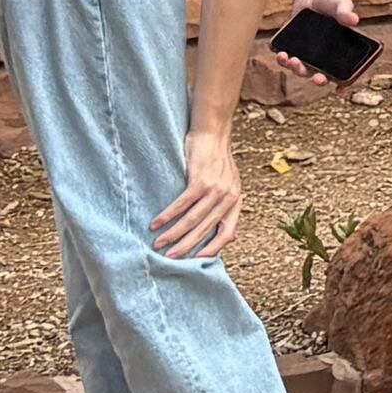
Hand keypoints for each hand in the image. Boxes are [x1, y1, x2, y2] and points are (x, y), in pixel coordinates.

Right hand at [150, 122, 243, 259]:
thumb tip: (231, 236)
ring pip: (192, 219)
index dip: (212, 249)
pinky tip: (156, 223)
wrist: (213, 132)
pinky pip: (182, 203)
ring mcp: (215, 188)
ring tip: (158, 243)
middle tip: (170, 258)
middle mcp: (228, 197)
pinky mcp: (200, 179)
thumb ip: (226, 208)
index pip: (227, 233)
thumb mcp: (229, 184)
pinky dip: (168, 215)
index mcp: (235, 201)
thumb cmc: (217, 160)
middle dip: (186, 246)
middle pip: (205, 229)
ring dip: (174, 234)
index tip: (196, 260)